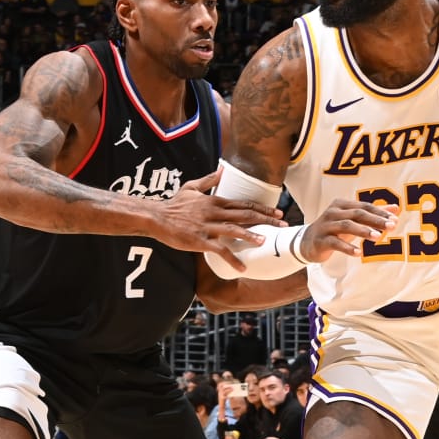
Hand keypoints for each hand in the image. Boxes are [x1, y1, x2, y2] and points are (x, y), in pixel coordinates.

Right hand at [150, 176, 283, 272]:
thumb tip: (222, 170)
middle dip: (265, 220)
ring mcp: (207, 226)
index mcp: (215, 200)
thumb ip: (208, 180)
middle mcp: (214, 212)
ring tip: (265, 241)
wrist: (156, 217)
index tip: (277, 213)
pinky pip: (219, 250)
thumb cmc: (174, 204)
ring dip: (251, 235)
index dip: (262, 208)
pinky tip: (242, 267)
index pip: (244, 203)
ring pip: (234, 230)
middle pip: (244, 215)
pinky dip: (232, 259)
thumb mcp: (191, 187)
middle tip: (282, 225)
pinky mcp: (200, 241)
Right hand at [297, 199, 398, 262]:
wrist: (307, 242)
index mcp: (342, 204)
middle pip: (357, 214)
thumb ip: (374, 214)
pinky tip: (359, 253)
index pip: (364, 206)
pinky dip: (347, 248)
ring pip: (347, 226)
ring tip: (378, 238)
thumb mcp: (354, 220)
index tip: (395, 220)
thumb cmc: (336, 229)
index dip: (380, 212)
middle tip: (391, 227)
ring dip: (363, 231)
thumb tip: (396, 208)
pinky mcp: (321, 240)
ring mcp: (326, 226)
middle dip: (375, 220)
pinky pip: (335, 243)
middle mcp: (333, 212)